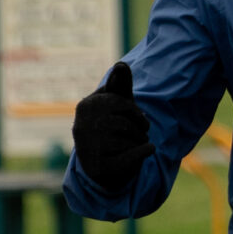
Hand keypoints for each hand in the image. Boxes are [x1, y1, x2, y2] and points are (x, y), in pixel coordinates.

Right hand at [73, 62, 150, 195]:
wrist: (104, 164)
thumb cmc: (112, 125)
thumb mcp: (117, 103)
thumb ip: (120, 84)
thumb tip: (121, 65)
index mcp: (85, 106)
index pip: (121, 103)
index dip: (135, 112)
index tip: (137, 118)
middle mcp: (81, 127)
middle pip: (126, 123)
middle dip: (139, 128)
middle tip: (140, 133)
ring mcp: (88, 149)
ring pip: (129, 140)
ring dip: (139, 141)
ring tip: (134, 144)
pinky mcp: (99, 168)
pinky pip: (131, 156)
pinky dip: (145, 152)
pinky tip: (150, 149)